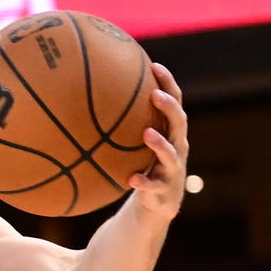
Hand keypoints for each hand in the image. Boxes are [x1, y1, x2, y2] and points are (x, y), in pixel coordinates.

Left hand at [129, 63, 188, 218]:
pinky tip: (132, 179)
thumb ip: (124, 122)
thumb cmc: (145, 164)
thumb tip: (91, 93)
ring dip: (160, 144)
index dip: (168, 84)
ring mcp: (173, 170)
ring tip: (147, 134)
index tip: (155, 66)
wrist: (157, 204)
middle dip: (169, 108)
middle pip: (179, 124)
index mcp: (172, 132)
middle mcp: (178, 147)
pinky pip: (154, 186)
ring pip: (171, 155)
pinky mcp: (165, 191)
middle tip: (155, 95)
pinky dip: (144, 182)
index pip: (175, 102)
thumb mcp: (137, 142)